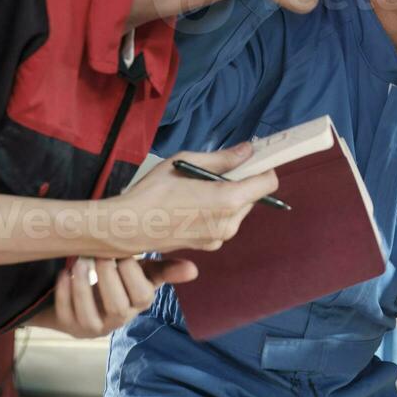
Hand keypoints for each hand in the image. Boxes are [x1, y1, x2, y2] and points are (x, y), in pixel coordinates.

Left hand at [36, 256, 197, 338]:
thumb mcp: (143, 272)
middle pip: (116, 305)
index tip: (121, 251)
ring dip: (83, 286)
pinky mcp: (69, 326)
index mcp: (139, 304)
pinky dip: (64, 292)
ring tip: (79, 262)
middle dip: (107, 277)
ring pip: (88, 314)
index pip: (141, 295)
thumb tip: (194, 270)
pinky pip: (66, 314)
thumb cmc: (121, 280)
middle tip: (98, 253)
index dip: (131, 273)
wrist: (85, 298)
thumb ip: (165, 270)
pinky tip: (64, 273)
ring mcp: (93, 326)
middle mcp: (118, 320)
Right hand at [100, 142, 277, 255]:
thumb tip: (248, 150)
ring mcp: (220, 237)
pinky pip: (224, 223)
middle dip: (241, 183)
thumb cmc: (153, 191)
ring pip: (239, 210)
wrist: (128, 227)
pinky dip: (217, 212)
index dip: (263, 169)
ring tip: (199, 190)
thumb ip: (222, 158)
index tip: (252, 161)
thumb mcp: (186, 163)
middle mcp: (229, 223)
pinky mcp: (210, 246)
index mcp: (227, 200)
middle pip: (252, 196)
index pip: (268, 183)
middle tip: (215, 174)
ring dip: (228, 198)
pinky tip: (193, 206)